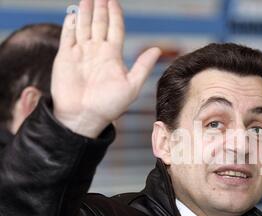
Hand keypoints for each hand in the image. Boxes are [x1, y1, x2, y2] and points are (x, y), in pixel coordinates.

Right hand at [51, 0, 160, 137]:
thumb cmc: (110, 106)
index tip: (114, 1)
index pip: (115, 29)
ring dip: (85, 12)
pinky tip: (73, 14)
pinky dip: (70, 25)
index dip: (115, 14)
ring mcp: (80, 53)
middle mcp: (96, 52)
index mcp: (112, 56)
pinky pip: (68, 36)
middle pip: (99, 24)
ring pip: (83, 26)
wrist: (85, 117)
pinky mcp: (65, 58)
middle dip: (100, 8)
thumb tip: (156, 50)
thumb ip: (142, 66)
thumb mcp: (132, 86)